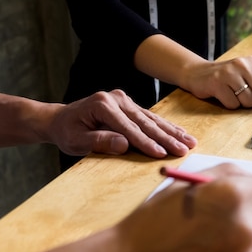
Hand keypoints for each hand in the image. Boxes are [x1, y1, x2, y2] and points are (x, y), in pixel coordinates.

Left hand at [47, 90, 196, 156]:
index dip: (145, 142)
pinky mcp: (130, 105)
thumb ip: (99, 141)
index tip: (160, 154)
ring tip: (190, 142)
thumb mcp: (76, 141)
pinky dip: (166, 127)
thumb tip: (124, 144)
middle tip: (183, 150)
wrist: (61, 119)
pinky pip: (151, 118)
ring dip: (172, 132)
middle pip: (145, 122)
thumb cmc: (67, 132)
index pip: (129, 128)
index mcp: (103, 104)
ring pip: (152, 119)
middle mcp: (117, 98)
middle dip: (166, 138)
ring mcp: (125, 100)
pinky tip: (180, 133)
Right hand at [185, 56, 251, 108]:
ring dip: (241, 103)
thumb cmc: (228, 78)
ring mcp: (231, 73)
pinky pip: (233, 105)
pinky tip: (222, 95)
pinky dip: (229, 105)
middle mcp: (245, 64)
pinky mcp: (218, 83)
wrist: (198, 73)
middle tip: (242, 92)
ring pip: (249, 102)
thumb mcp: (247, 77)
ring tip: (231, 93)